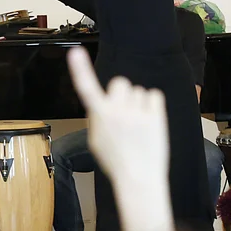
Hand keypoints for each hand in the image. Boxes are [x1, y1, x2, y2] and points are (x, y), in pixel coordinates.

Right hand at [67, 46, 173, 230]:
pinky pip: (154, 95)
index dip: (79, 69)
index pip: (86, 88)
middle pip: (119, 82)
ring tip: (138, 127)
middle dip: (121, 93)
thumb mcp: (96, 141)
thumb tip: (102, 103)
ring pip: (138, 91)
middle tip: (124, 112)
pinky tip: (150, 123)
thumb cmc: (116, 161)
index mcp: (99, 117)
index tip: (75, 52)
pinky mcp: (156, 115)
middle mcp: (117, 111)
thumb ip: (98, 118)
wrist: (138, 179)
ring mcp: (137, 113)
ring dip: (138, 104)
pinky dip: (152, 106)